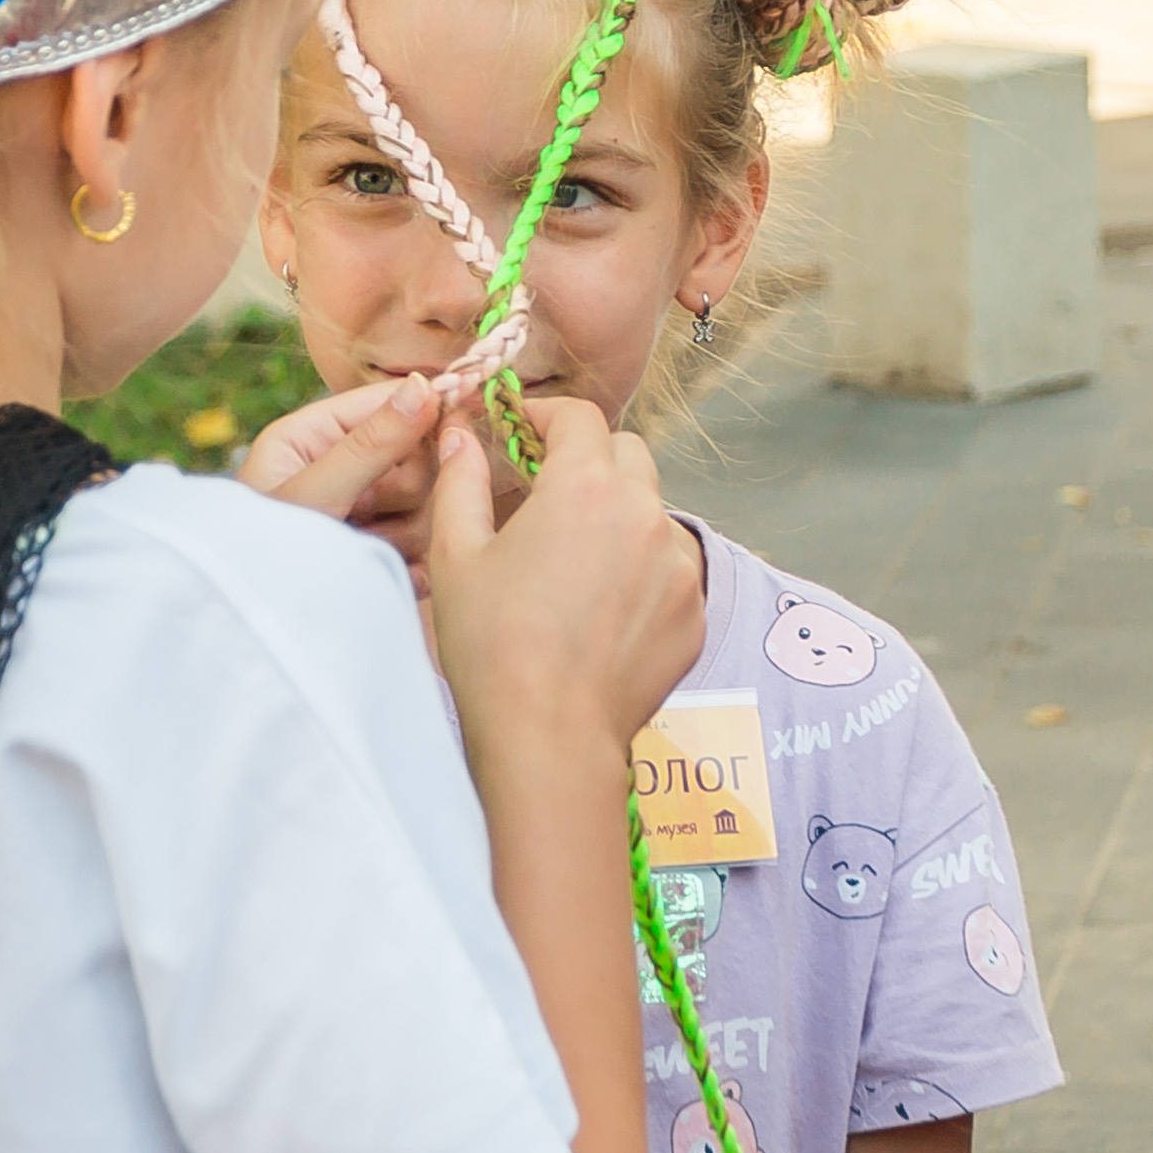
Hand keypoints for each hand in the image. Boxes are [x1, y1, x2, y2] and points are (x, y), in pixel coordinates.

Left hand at [239, 375, 443, 574]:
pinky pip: (423, 548)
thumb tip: (424, 387)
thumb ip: (369, 445)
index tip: (463, 415)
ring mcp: (361, 514)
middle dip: (405, 492)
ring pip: (426, 505)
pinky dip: (412, 566)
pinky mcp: (378, 555)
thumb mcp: (311, 495)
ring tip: (364, 555)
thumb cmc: (257, 556)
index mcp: (311, 437)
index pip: (384, 402)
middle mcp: (339, 470)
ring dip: (405, 535)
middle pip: (416, 458)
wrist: (243, 636)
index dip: (425, 408)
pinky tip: (385, 577)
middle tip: (371, 516)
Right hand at [429, 399, 702, 759]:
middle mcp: (644, 513)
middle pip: (627, 453)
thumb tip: (460, 436)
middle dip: (590, 459)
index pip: (578, 417)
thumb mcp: (457, 557)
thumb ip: (459, 482)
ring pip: (652, 511)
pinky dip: (641, 571)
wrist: (549, 737)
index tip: (522, 428)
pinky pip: (670, 568)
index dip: (546, 415)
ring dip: (618, 515)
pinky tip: (601, 610)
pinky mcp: (695, 611)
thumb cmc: (493, 648)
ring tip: (575, 561)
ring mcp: (678, 564)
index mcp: (585, 487)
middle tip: (549, 491)